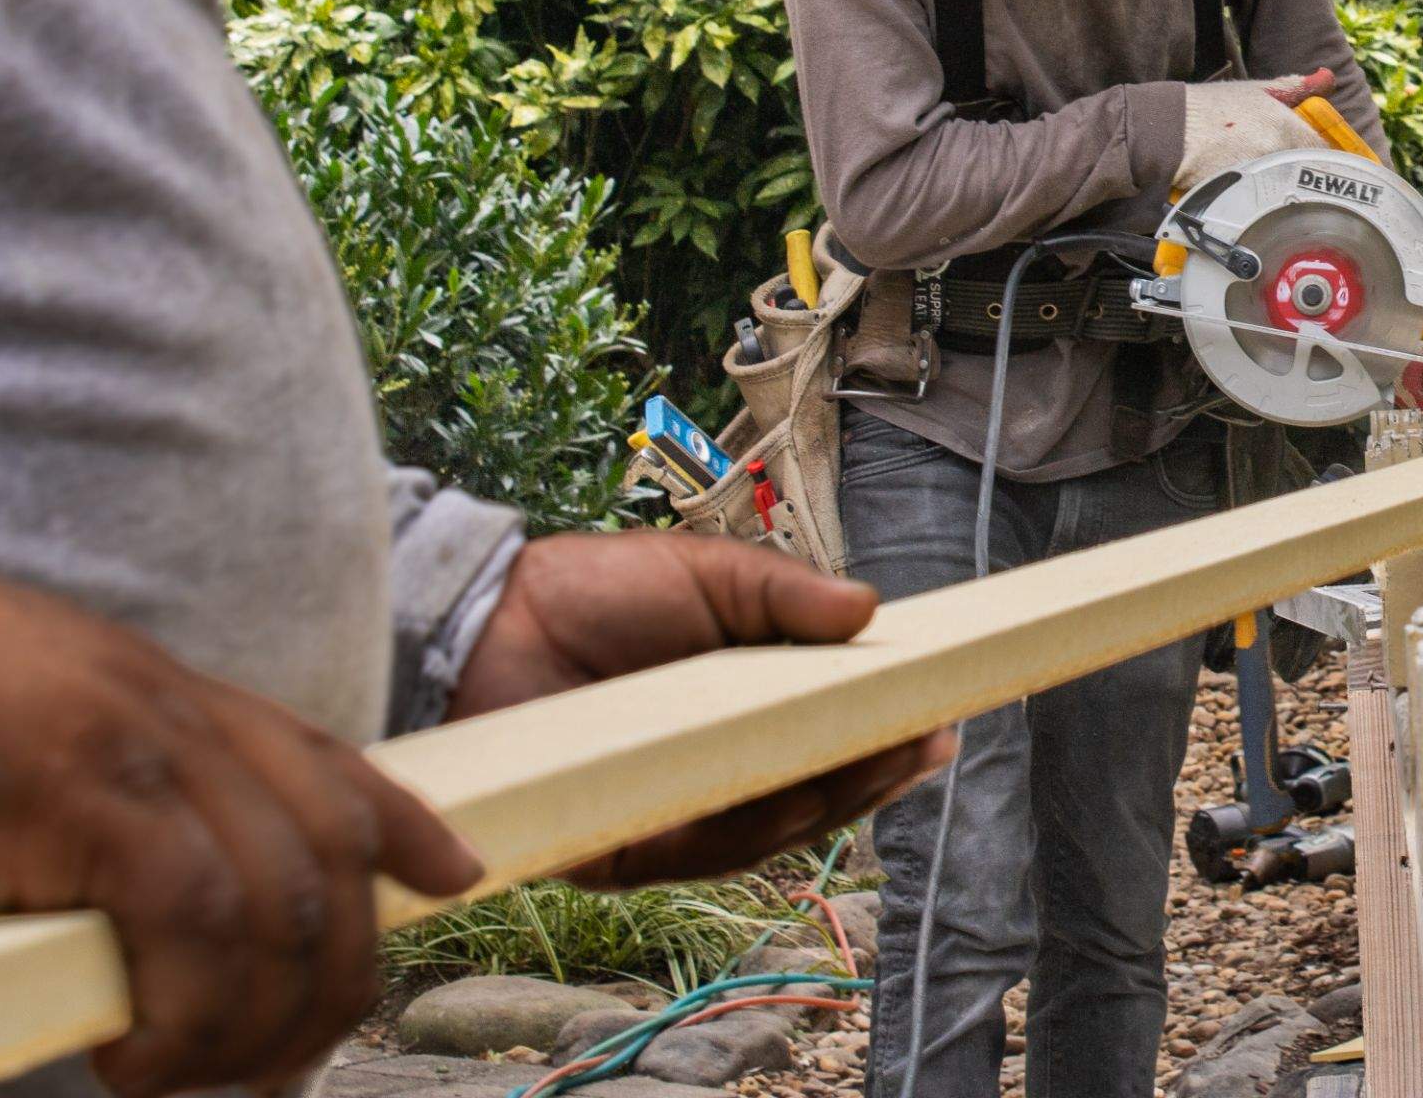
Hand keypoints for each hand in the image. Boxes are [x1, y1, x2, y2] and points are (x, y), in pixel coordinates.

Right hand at [0, 566, 482, 1097]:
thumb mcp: (48, 744)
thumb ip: (129, 801)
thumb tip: (166, 908)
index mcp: (176, 702)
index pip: (328, 760)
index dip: (405, 826)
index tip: (453, 877)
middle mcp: (180, 719)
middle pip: (328, 855)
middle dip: (332, 978)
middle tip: (277, 1063)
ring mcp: (140, 754)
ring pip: (275, 903)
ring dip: (255, 1019)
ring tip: (189, 1075)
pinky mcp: (80, 799)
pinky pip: (191, 918)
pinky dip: (184, 1011)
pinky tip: (136, 1060)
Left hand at [447, 532, 950, 885]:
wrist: (484, 623)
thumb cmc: (588, 591)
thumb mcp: (706, 575)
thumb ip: (784, 596)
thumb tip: (870, 608)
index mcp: (733, 700)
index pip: (822, 727)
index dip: (880, 728)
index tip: (937, 714)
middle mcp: (709, 761)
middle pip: (811, 785)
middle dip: (876, 768)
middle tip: (932, 742)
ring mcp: (672, 808)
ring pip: (773, 824)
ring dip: (839, 798)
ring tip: (891, 760)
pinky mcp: (628, 847)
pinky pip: (710, 848)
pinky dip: (765, 825)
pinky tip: (810, 798)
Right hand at [1176, 71, 1328, 191]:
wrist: (1168, 131)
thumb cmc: (1208, 108)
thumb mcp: (1255, 90)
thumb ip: (1294, 87)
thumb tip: (1326, 78)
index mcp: (1283, 125)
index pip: (1320, 148)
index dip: (1319, 153)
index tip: (1316, 157)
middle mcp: (1275, 151)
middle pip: (1303, 170)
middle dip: (1298, 169)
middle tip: (1285, 166)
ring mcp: (1258, 176)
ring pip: (1283, 186)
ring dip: (1279, 184)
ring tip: (1263, 176)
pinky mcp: (1240, 196)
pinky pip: (1260, 199)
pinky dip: (1257, 196)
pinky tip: (1245, 187)